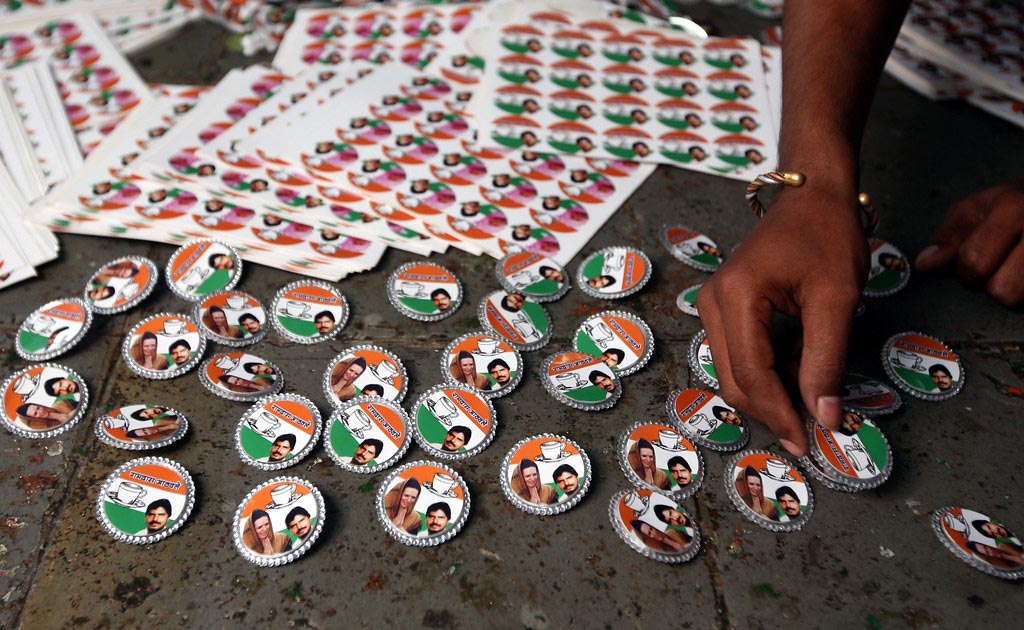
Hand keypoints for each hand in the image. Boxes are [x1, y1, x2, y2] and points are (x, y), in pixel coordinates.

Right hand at [695, 185, 868, 455]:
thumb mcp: (836, 299)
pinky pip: (736, 355)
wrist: (811, 195)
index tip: (806, 442)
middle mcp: (712, 303)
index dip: (778, 413)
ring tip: (807, 405)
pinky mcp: (723, 307)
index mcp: (736, 297)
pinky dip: (764, 376)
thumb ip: (826, 361)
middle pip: (732, 380)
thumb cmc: (826, 236)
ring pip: (731, 372)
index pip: (751, 374)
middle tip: (809, 434)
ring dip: (767, 396)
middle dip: (769, 411)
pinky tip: (795, 378)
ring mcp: (712, 305)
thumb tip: (824, 417)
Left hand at [915, 183, 1023, 305]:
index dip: (964, 271)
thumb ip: (949, 236)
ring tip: (1014, 270)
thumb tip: (926, 264)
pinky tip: (1023, 274)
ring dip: (1014, 290)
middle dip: (992, 285)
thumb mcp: (978, 207)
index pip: (975, 262)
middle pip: (1005, 291)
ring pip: (1022, 299)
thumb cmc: (1017, 203)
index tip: (969, 265)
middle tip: (997, 268)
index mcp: (1014, 210)